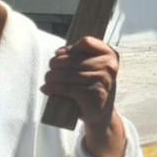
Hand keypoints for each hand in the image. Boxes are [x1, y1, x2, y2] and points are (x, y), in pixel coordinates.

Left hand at [42, 37, 124, 156]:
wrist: (102, 114)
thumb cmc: (93, 86)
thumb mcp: (92, 68)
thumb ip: (79, 56)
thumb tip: (58, 52)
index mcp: (110, 55)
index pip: (87, 42)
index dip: (70, 48)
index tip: (60, 55)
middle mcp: (109, 66)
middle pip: (72, 59)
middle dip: (55, 64)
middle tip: (49, 72)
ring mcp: (102, 81)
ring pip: (67, 74)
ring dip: (51, 77)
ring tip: (47, 81)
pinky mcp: (93, 95)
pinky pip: (67, 88)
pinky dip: (52, 88)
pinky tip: (46, 89)